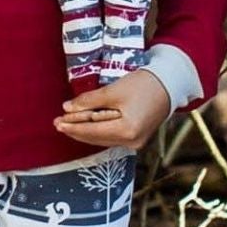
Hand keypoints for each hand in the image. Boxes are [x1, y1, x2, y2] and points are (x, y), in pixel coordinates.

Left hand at [53, 67, 171, 151]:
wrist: (170, 84)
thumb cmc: (144, 84)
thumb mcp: (114, 90)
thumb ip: (90, 101)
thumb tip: (67, 108)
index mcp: (127, 130)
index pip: (92, 131)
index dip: (73, 127)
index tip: (57, 122)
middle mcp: (131, 141)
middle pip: (96, 138)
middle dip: (76, 131)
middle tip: (58, 124)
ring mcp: (135, 142)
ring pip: (103, 139)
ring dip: (85, 132)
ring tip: (68, 125)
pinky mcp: (137, 138)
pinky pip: (111, 137)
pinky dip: (98, 131)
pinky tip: (86, 126)